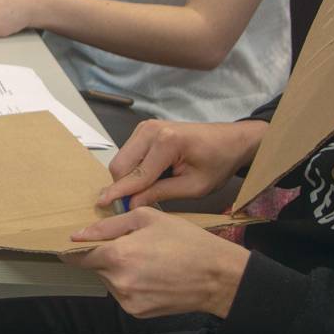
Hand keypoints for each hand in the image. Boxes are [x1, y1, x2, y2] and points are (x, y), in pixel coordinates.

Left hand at [61, 207, 250, 318]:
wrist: (218, 277)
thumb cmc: (187, 242)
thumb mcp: (148, 219)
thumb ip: (109, 226)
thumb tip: (79, 235)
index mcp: (117, 256)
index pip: (78, 256)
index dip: (75, 249)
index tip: (76, 244)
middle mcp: (118, 282)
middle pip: (96, 268)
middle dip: (106, 257)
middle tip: (133, 247)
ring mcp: (127, 300)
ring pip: (109, 281)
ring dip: (119, 271)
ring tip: (148, 261)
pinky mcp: (137, 312)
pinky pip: (123, 295)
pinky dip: (131, 285)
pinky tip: (152, 276)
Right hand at [100, 119, 266, 210]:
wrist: (231, 141)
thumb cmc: (218, 163)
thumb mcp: (194, 186)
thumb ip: (161, 193)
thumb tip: (131, 204)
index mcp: (167, 142)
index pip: (136, 175)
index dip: (119, 193)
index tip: (102, 205)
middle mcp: (150, 130)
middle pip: (120, 164)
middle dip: (122, 186)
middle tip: (133, 205)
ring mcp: (145, 127)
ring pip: (121, 159)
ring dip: (128, 178)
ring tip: (150, 189)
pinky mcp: (144, 129)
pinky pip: (128, 154)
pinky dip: (133, 169)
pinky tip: (151, 177)